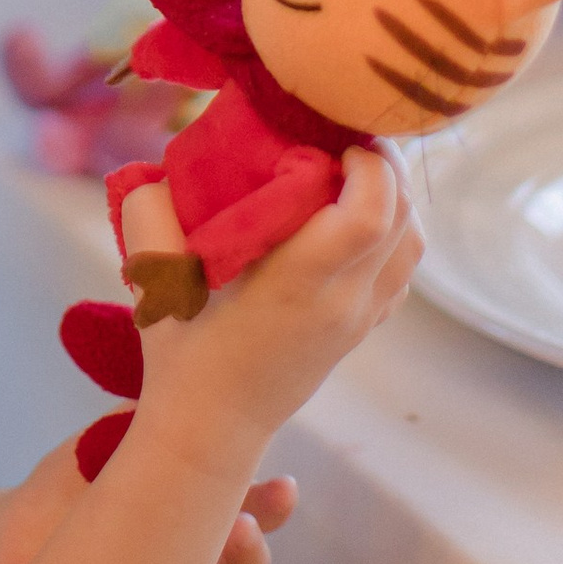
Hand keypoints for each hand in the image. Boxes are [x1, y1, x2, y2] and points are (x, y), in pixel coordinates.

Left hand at [0, 438, 296, 563]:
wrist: (17, 533)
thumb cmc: (72, 481)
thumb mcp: (105, 443)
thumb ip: (140, 426)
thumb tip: (171, 386)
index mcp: (201, 507)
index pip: (254, 508)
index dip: (273, 504)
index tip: (284, 488)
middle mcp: (196, 556)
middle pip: (246, 563)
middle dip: (251, 548)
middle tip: (242, 527)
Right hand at [152, 150, 422, 460]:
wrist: (212, 426)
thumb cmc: (181, 351)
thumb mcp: (154, 279)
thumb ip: (150, 213)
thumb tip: (159, 165)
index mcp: (295, 284)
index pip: (368, 216)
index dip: (368, 165)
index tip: (334, 139)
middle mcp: (341, 301)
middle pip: (402, 219)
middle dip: (385, 165)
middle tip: (345, 137)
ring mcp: (359, 319)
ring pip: (413, 244)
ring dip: (396, 197)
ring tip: (354, 171)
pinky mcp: (364, 330)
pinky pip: (404, 271)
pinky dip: (396, 233)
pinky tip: (356, 219)